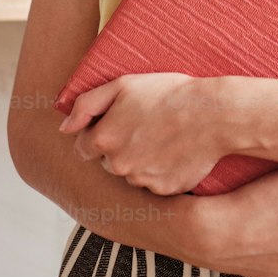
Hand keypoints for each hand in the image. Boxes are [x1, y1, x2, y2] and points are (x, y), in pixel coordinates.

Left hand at [57, 72, 226, 195]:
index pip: (84, 147)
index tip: (120, 121)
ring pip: (130, 173)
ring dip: (140, 159)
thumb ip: (86, 105)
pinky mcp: (164, 192)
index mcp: (105, 139)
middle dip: (119, 146)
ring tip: (163, 136)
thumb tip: (64, 128)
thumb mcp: (123, 85)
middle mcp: (118, 166)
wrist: (213, 114)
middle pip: (108, 161)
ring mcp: (141, 181)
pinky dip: (161, 170)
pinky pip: (154, 183)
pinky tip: (175, 151)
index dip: (100, 132)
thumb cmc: (168, 93)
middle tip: (145, 125)